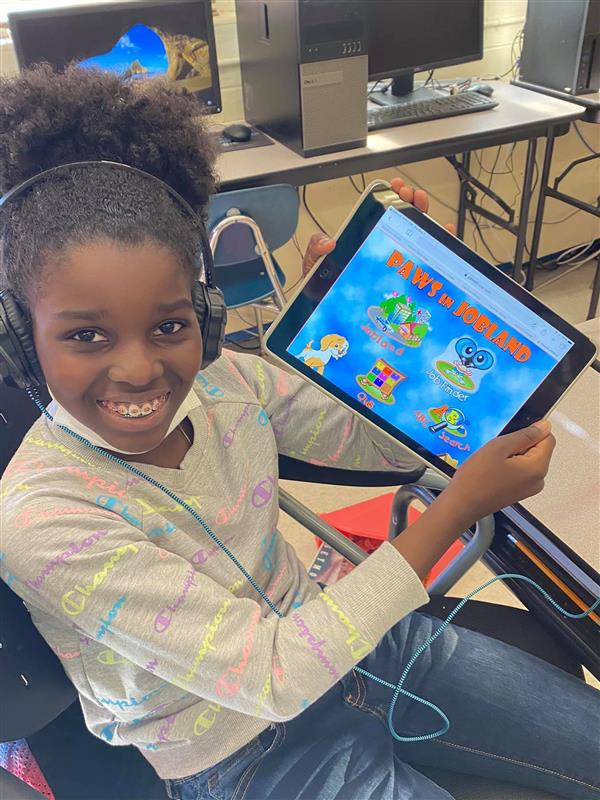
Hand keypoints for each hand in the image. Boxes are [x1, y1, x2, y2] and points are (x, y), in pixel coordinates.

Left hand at [301, 177, 455, 277]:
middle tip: (409, 195)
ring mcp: (395, 262)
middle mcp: (383, 248)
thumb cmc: (323, 286)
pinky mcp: (405, 280)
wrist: (325, 308)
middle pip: (404, 221)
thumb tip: (329, 243)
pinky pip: (425, 261)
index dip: (392, 198)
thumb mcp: (315, 261)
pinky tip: (444, 232)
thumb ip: (317, 247)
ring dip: (424, 217)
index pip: (383, 215)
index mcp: (365, 240)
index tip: (395, 188)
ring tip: (422, 205)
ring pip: (418, 237)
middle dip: (411, 203)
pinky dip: (439, 244)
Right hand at [447, 420, 555, 525]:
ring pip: (527, 459)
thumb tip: (544, 426)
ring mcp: (529, 488)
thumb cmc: (476, 479)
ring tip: (492, 461)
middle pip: (538, 450)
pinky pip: (520, 470)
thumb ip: (524, 435)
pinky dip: (508, 465)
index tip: (511, 435)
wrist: (461, 504)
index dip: (529, 432)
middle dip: (519, 444)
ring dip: (512, 454)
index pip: (547, 438)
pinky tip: (492, 469)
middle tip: (497, 451)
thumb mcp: (498, 447)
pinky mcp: (519, 491)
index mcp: (537, 468)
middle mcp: (538, 480)